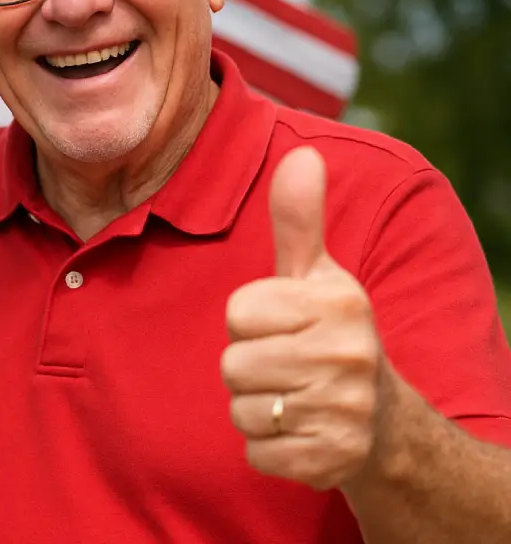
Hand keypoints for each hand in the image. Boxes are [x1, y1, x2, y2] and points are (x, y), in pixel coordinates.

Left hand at [221, 146, 383, 489]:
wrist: (381, 421)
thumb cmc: (330, 333)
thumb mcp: (317, 275)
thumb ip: (298, 219)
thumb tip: (301, 154)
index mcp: (337, 304)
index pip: (238, 312)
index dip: (249, 321)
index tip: (283, 325)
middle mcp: (347, 355)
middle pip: (233, 364)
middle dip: (250, 367)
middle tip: (288, 366)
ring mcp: (342, 411)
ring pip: (242, 409)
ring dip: (257, 408)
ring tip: (294, 396)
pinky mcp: (330, 461)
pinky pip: (255, 452)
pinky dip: (269, 447)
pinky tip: (300, 431)